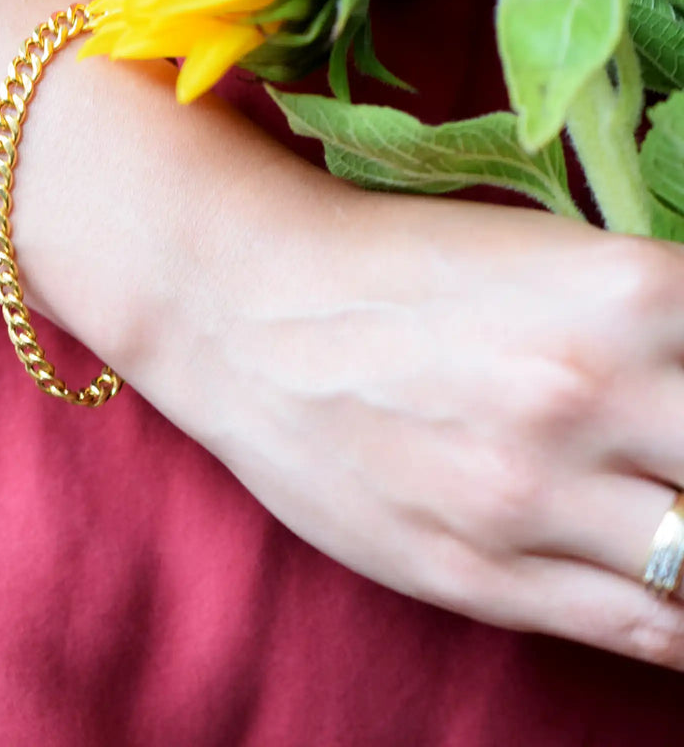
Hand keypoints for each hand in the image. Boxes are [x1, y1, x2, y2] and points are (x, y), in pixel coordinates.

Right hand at [143, 176, 683, 669]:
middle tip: (680, 463)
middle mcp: (591, 396)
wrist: (246, 306)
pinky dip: (683, 622)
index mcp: (625, 293)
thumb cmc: (389, 266)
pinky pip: (646, 630)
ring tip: (673, 521)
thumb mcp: (541, 256)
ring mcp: (531, 496)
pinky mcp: (476, 572)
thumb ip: (658, 323)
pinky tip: (669, 589)